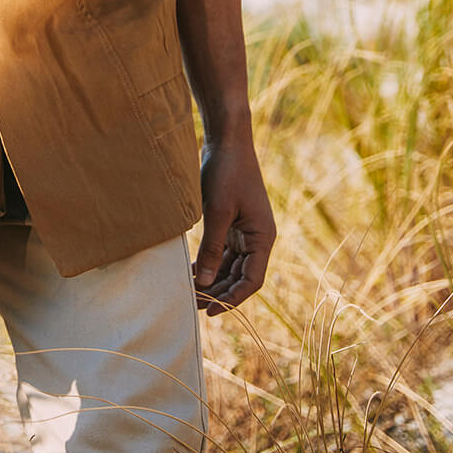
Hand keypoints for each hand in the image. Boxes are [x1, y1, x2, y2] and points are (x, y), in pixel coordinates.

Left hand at [193, 136, 274, 315]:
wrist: (227, 140)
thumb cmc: (226, 172)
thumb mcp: (217, 212)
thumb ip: (211, 249)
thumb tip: (203, 283)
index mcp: (263, 238)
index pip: (251, 281)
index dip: (232, 299)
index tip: (210, 311)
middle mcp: (257, 238)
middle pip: (240, 276)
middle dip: (218, 291)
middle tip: (193, 303)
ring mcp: (245, 230)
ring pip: (230, 265)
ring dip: (212, 278)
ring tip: (190, 292)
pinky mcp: (232, 222)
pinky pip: (222, 251)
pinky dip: (209, 261)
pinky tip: (191, 270)